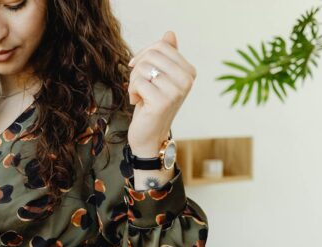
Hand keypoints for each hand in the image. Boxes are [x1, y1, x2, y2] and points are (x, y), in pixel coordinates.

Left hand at [127, 31, 195, 156]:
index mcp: (189, 71)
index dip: (143, 54)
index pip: (161, 46)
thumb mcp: (159, 78)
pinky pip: (138, 82)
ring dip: (134, 81)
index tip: (138, 68)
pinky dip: (132, 92)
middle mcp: (187, 80)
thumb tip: (169, 34)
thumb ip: (165, 57)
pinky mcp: (163, 101)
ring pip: (143, 68)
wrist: (150, 136)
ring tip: (139, 95)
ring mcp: (176, 91)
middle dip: (137, 69)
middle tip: (138, 85)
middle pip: (151, 55)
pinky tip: (138, 103)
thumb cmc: (152, 105)